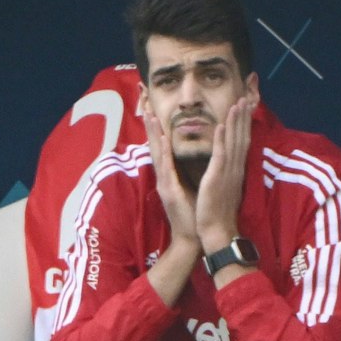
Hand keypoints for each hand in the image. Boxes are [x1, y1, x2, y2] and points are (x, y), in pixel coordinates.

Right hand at [144, 107, 198, 248]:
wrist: (193, 238)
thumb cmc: (195, 213)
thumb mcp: (191, 187)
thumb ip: (187, 172)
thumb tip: (191, 158)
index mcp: (170, 174)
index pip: (162, 146)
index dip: (157, 128)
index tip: (154, 109)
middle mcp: (164, 176)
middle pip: (156, 145)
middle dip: (150, 124)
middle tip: (145, 103)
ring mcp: (165, 183)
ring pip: (157, 153)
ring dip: (153, 134)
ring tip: (149, 115)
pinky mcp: (170, 191)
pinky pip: (166, 169)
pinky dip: (164, 153)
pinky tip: (163, 140)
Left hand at [195, 95, 252, 252]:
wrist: (217, 231)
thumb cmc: (218, 212)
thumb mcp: (226, 187)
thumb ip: (229, 172)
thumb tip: (230, 162)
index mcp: (236, 170)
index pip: (242, 142)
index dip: (244, 124)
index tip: (245, 107)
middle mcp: (236, 168)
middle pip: (242, 137)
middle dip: (244, 117)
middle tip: (246, 97)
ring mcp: (228, 172)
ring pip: (234, 141)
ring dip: (236, 121)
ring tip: (237, 103)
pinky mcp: (217, 177)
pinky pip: (221, 154)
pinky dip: (223, 138)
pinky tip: (223, 124)